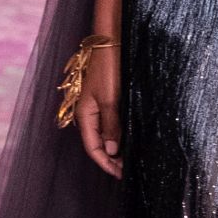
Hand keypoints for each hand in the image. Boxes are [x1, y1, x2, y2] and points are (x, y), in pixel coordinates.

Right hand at [75, 45, 121, 178]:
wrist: (112, 42)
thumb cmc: (109, 69)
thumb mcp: (111, 99)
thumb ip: (111, 125)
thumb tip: (112, 150)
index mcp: (85, 115)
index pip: (92, 148)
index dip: (106, 163)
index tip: (121, 175)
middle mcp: (90, 114)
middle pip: (98, 144)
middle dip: (112, 159)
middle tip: (129, 171)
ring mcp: (99, 108)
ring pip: (106, 135)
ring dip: (118, 149)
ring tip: (132, 160)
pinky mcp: (109, 101)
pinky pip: (112, 125)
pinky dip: (121, 135)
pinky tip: (132, 141)